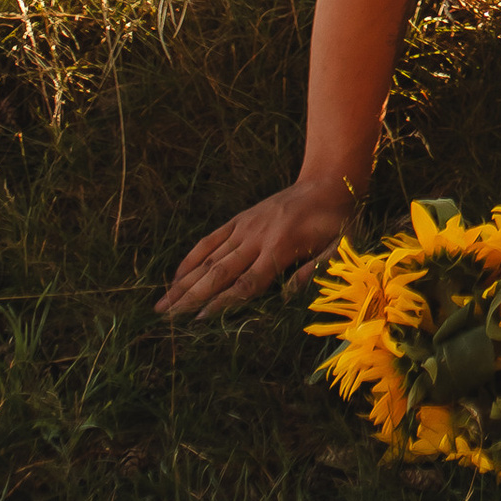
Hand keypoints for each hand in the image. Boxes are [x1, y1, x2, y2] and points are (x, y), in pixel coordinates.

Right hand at [156, 177, 359, 319]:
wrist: (327, 181)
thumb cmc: (337, 221)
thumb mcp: (339, 247)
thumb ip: (315, 271)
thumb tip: (287, 295)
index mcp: (281, 248)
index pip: (247, 283)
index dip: (223, 302)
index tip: (199, 320)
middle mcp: (257, 237)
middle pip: (219, 273)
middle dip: (191, 297)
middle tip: (166, 319)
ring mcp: (245, 227)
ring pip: (209, 259)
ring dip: (184, 282)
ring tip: (161, 304)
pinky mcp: (240, 220)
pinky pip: (211, 240)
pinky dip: (192, 258)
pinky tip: (177, 277)